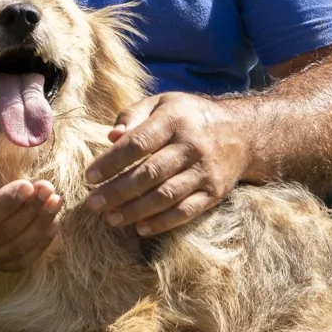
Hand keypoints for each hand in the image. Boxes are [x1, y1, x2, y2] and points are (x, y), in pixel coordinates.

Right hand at [0, 161, 62, 271]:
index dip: (7, 204)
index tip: (28, 185)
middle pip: (4, 234)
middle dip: (30, 210)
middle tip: (48, 188)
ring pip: (17, 249)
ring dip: (40, 226)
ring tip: (56, 201)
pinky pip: (21, 260)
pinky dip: (41, 244)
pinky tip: (53, 223)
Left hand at [84, 93, 250, 237]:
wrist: (242, 132)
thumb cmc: (189, 117)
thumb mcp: (162, 103)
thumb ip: (133, 116)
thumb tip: (111, 136)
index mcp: (174, 120)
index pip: (137, 143)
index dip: (111, 162)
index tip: (89, 177)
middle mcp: (191, 145)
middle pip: (149, 173)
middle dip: (117, 191)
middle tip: (93, 204)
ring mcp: (204, 171)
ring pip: (166, 195)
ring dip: (136, 210)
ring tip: (111, 218)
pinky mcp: (215, 192)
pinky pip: (187, 211)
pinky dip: (163, 222)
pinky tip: (141, 228)